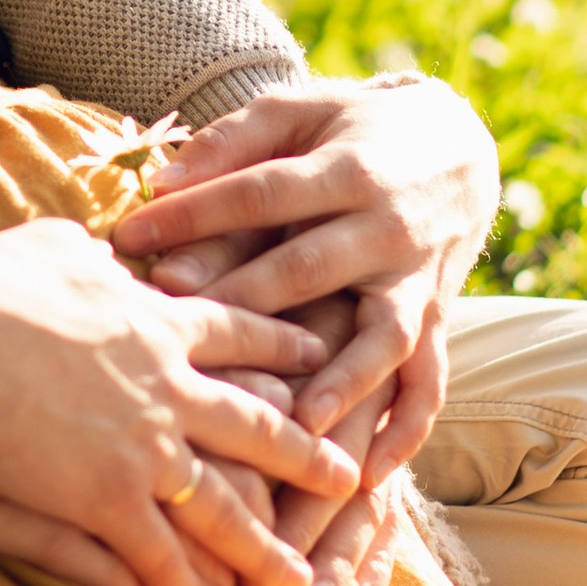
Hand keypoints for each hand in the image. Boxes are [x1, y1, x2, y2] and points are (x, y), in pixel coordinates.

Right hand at [0, 218, 357, 585]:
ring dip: (261, 547)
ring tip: (295, 577)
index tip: (314, 361)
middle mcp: (168, 387)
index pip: (233, 335)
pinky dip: (180, 585)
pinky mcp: (107, 497)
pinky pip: (157, 553)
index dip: (276, 352)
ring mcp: (145, 447)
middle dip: (303, 458)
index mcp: (153, 322)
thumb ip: (82, 254)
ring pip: (221, 508)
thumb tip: (94, 245)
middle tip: (346, 478)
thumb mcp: (47, 248)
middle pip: (253, 429)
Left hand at [110, 77, 496, 456]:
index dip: (194, 214)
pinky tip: (370, 474)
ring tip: (298, 429)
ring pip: (382, 338)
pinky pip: (430, 381)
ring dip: (343, 384)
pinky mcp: (438, 318)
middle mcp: (388, 228)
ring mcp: (418, 279)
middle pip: (309, 269)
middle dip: (243, 301)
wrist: (458, 145)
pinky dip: (408, 430)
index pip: (261, 195)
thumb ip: (235, 140)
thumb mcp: (298, 111)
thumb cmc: (353, 128)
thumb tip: (165, 179)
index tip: (128, 237)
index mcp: (347, 170)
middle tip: (184, 340)